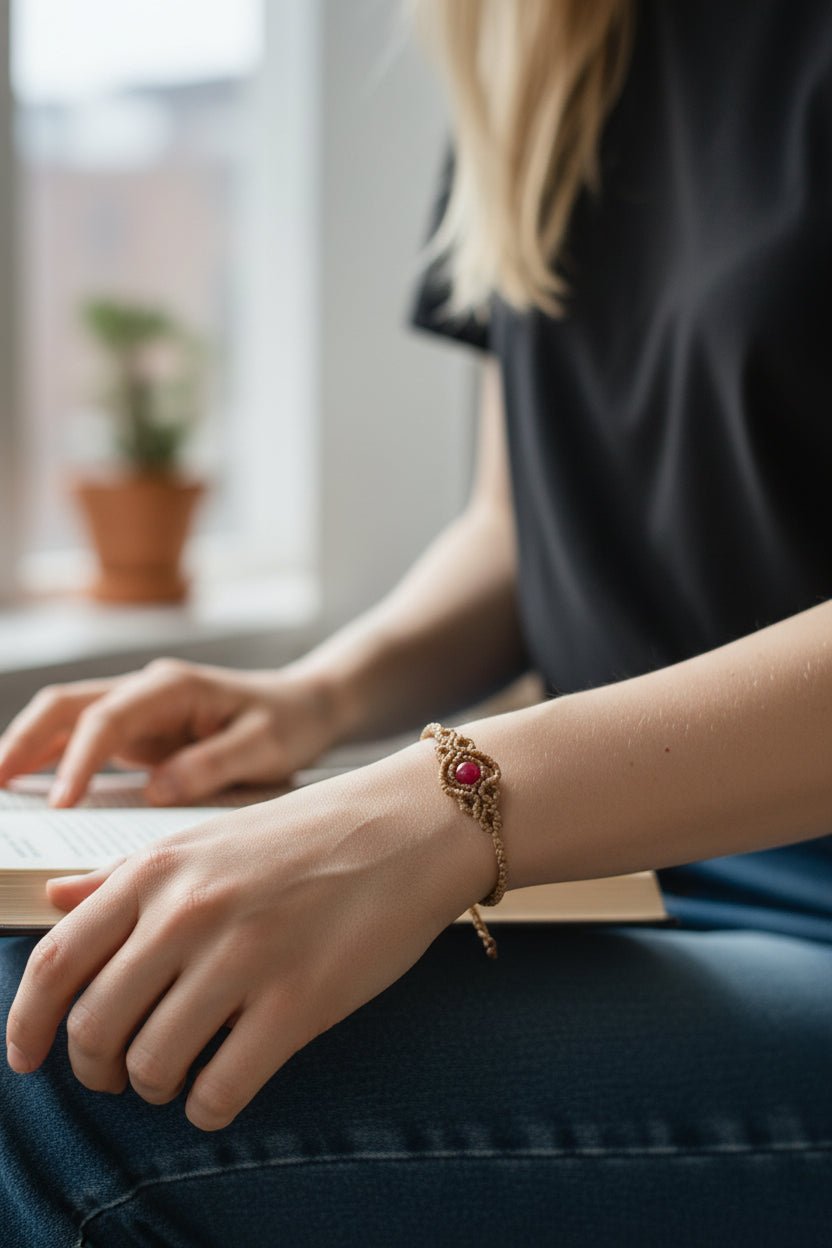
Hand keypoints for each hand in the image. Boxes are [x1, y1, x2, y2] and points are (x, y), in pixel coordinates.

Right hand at [0, 658, 339, 806]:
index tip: (63, 805)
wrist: (305, 706)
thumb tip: (157, 791)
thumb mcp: (266, 747)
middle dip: (24, 739)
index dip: (79, 760)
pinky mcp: (139, 732)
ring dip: (28, 748)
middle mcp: (147, 691)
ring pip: (66, 719)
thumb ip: (213, 765)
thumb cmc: (288, 724)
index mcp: (174, 687)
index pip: (108, 719)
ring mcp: (139, 710)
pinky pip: (83, 740)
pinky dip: (52, 760)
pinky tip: (29, 789)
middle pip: (67, 705)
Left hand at [4, 744, 490, 1129]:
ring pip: (151, 1065)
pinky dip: (208, 1106)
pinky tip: (223, 1087)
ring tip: (178, 1074)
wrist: (410, 824)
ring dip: (155, 1086)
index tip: (28, 1058)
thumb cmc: (309, 833)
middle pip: (94, 1026)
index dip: (27, 1024)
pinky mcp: (299, 1001)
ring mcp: (244, 956)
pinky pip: (220, 1090)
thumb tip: (56, 901)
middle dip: (96, 1068)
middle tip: (119, 1072)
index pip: (57, 962)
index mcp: (160, 869)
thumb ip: (127, 875)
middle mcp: (190, 911)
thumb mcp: (207, 838)